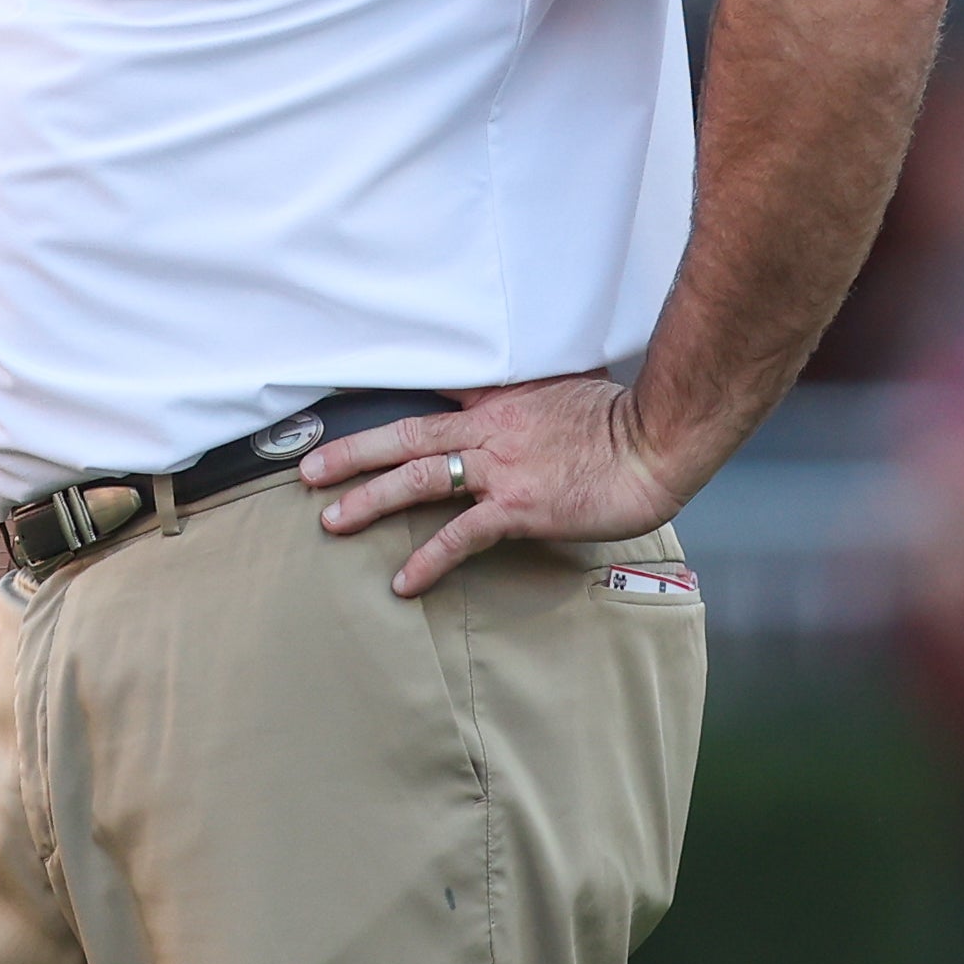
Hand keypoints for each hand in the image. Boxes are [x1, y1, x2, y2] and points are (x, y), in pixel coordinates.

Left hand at [302, 372, 693, 596]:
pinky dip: (428, 559)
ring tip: (331, 520)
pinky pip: (460, 536)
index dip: (382, 407)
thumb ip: (534, 387)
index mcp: (497, 398)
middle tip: (308, 470)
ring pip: (417, 479)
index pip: (427, 396)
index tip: (342, 415)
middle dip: (351, 453)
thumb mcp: (568, 383)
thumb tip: (526, 385)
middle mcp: (487, 429)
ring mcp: (499, 468)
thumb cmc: (621, 417)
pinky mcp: (517, 508)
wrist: (655, 443)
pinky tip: (403, 581)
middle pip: (403, 436)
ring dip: (369, 499)